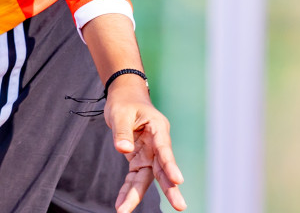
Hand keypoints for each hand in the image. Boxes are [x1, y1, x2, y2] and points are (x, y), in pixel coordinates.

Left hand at [105, 76, 185, 212]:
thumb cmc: (125, 102)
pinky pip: (134, 178)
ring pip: (147, 178)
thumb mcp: (120, 112)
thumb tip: (123, 150)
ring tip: (124, 211)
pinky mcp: (139, 161)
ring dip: (137, 195)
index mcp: (158, 128)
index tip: (178, 179)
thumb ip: (122, 131)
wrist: (125, 98)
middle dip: (170, 189)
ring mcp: (149, 155)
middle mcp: (157, 145)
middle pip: (163, 169)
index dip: (171, 164)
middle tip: (180, 206)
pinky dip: (127, 190)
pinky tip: (121, 204)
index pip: (165, 148)